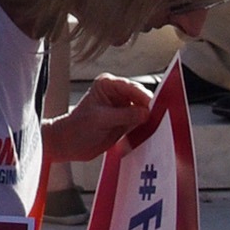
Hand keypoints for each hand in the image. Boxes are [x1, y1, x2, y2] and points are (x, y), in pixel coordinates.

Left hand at [41, 73, 157, 166]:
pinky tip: (150, 133)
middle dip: (150, 108)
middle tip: (159, 119)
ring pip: (144, 110)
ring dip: (150, 118)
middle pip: (142, 98)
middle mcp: (117, 93)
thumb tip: (145, 112)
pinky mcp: (127, 121)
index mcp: (108, 85)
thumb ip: (124, 115)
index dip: (144, 98)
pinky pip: (142, 122)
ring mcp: (123, 107)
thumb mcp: (101, 119)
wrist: (69, 144)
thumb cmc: (76, 127)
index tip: (154, 108)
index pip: (132, 87)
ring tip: (157, 126)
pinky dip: (146, 127)